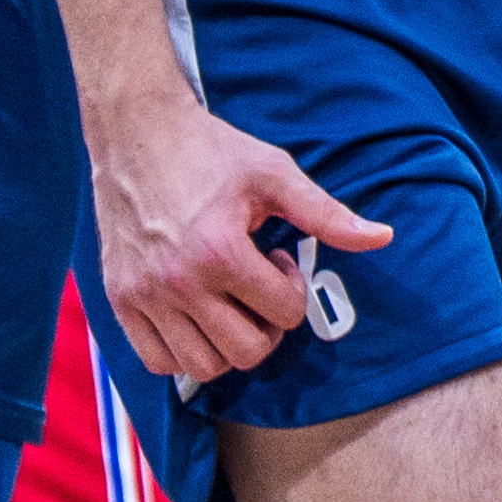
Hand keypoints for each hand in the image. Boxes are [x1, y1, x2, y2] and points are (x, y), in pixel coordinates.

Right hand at [90, 98, 391, 385]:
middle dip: (267, 325)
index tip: (277, 256)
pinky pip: (156, 360)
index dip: (293, 288)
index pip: (284, 313)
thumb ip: (328, 214)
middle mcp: (176, 283)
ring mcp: (142, 296)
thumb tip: (383, 238)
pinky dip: (184, 351)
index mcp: (219, 252)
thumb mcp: (276, 174)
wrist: (137, 134)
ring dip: (227, 343)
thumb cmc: (212, 152)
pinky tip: (197, 313)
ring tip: (228, 299)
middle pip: (245, 352)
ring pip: (202, 367)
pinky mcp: (119, 300)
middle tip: (259, 287)